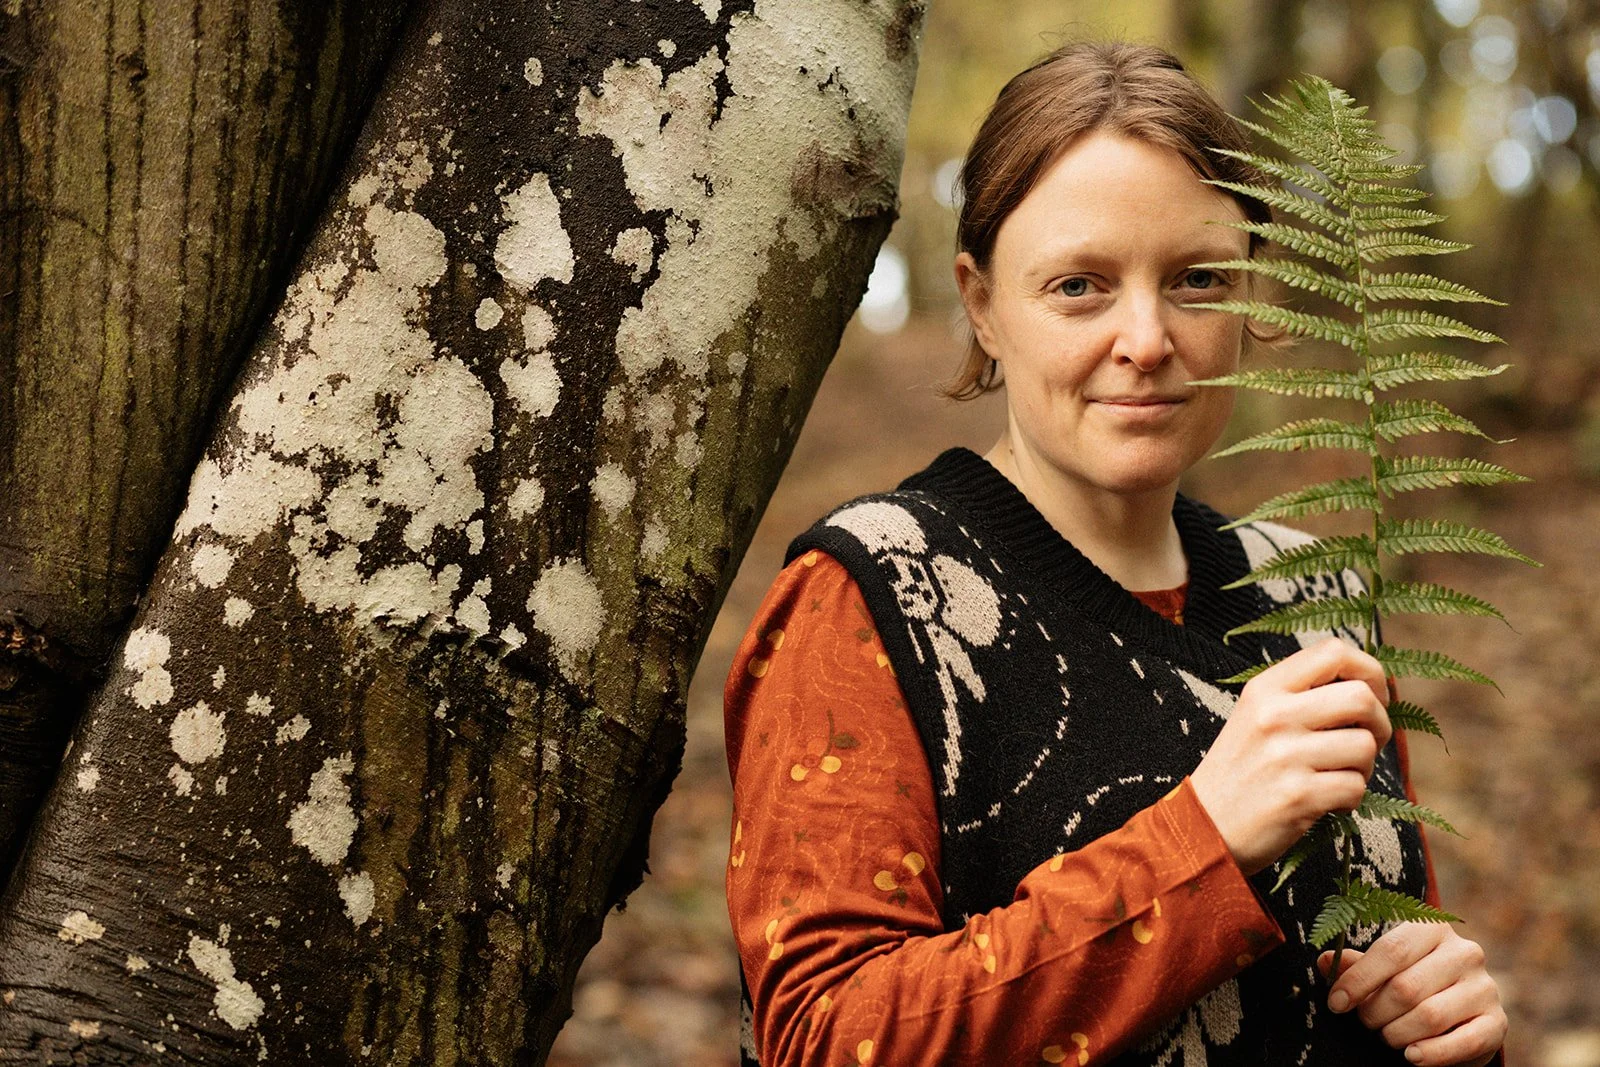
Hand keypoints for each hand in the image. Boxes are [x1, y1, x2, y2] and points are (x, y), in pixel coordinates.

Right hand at [1189, 637, 1390, 873]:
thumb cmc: (1243, 769)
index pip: (1333, 652)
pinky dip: (1350, 798)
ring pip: (1365, 746)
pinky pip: (1356, 787)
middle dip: (1379, 722)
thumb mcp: (1256, 716)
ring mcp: (1285, 756)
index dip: (1369, 671)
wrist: (1204, 825)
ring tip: (1336, 775)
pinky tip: (1326, 801)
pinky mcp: (1298, 796)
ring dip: (1363, 767)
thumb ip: (1303, 696)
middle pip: (1361, 697)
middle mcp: (1273, 715)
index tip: (1372, 694)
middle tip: (1366, 740)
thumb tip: (1371, 688)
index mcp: (1264, 689)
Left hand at [1318, 922, 1505, 1065]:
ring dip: (1398, 1033)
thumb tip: (1325, 962)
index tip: (1336, 1002)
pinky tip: (1411, 1056)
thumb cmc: (1410, 982)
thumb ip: (1355, 965)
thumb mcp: (1381, 968)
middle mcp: (1465, 953)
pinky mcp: (1497, 1023)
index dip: (1357, 980)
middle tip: (1366, 1022)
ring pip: (1429, 1016)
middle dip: (1375, 1011)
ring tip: (1388, 1036)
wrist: (1458, 1012)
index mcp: (1432, 929)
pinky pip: (1463, 1042)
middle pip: (1406, 987)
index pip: (1390, 950)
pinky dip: (1432, 1054)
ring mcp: (1484, 987)